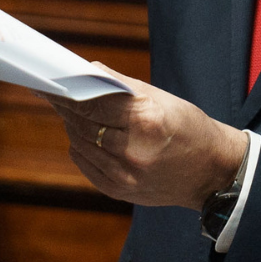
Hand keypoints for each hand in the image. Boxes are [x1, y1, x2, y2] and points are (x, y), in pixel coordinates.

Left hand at [41, 77, 249, 210]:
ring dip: (71, 125)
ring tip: (68, 111)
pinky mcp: (119, 191)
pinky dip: (79, 147)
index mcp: (147, 119)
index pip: (93, 101)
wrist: (212, 172)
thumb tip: (87, 70)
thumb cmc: (189, 127)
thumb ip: (122, 85)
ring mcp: (125, 175)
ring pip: (79, 143)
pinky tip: (81, 135)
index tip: (48, 80)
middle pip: (82, 122)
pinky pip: (85, 164)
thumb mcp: (163, 98)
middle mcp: (133, 150)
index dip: (67, 90)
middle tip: (49, 92)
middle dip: (64, 105)